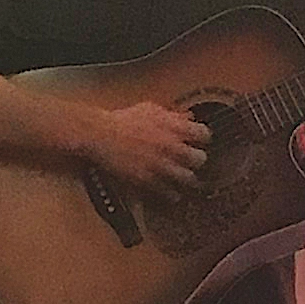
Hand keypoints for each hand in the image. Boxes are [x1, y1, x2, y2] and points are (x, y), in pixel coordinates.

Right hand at [81, 102, 207, 189]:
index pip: (204, 134)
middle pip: (200, 159)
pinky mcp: (149, 181)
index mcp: (173, 127)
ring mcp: (161, 166)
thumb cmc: (121, 121)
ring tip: (183, 177)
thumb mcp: (150, 109)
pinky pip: (169, 193)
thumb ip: (172, 115)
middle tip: (192, 160)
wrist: (100, 135)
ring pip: (188, 178)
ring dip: (186, 178)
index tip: (199, 140)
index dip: (202, 138)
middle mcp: (171, 147)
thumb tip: (188, 118)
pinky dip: (172, 193)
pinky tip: (170, 191)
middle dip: (197, 159)